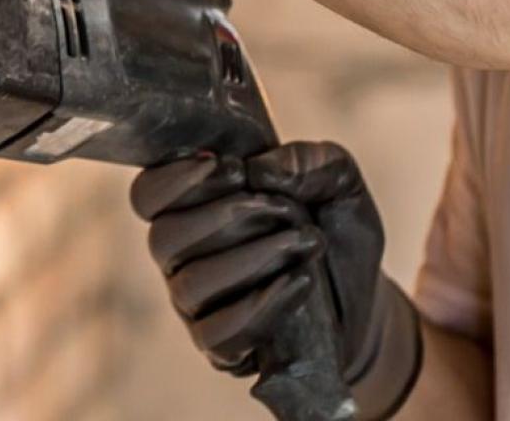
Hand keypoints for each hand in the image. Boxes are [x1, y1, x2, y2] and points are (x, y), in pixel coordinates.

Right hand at [131, 143, 421, 414]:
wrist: (362, 294)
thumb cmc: (332, 229)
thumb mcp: (339, 183)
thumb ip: (312, 162)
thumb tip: (262, 171)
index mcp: (192, 205)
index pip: (147, 195)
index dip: (175, 180)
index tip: (230, 166)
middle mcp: (182, 256)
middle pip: (163, 238)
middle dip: (227, 217)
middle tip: (285, 209)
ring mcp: (197, 305)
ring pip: (192, 285)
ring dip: (252, 258)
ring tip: (306, 243)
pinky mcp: (221, 347)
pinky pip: (217, 334)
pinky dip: (261, 306)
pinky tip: (299, 283)